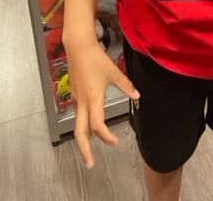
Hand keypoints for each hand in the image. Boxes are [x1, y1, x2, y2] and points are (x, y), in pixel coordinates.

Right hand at [66, 43, 139, 168]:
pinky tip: (91, 123)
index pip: (97, 125)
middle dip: (84, 150)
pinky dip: (84, 123)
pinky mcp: (75, 94)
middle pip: (79, 132)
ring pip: (78, 124)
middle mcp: (83, 102)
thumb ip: (126, 86)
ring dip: (84, 138)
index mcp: (93, 98)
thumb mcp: (114, 73)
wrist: (78, 48)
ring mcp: (77, 99)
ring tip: (91, 149)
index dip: (106, 136)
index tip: (115, 141)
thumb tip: (138, 97)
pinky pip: (79, 113)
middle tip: (90, 164)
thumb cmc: (97, 60)